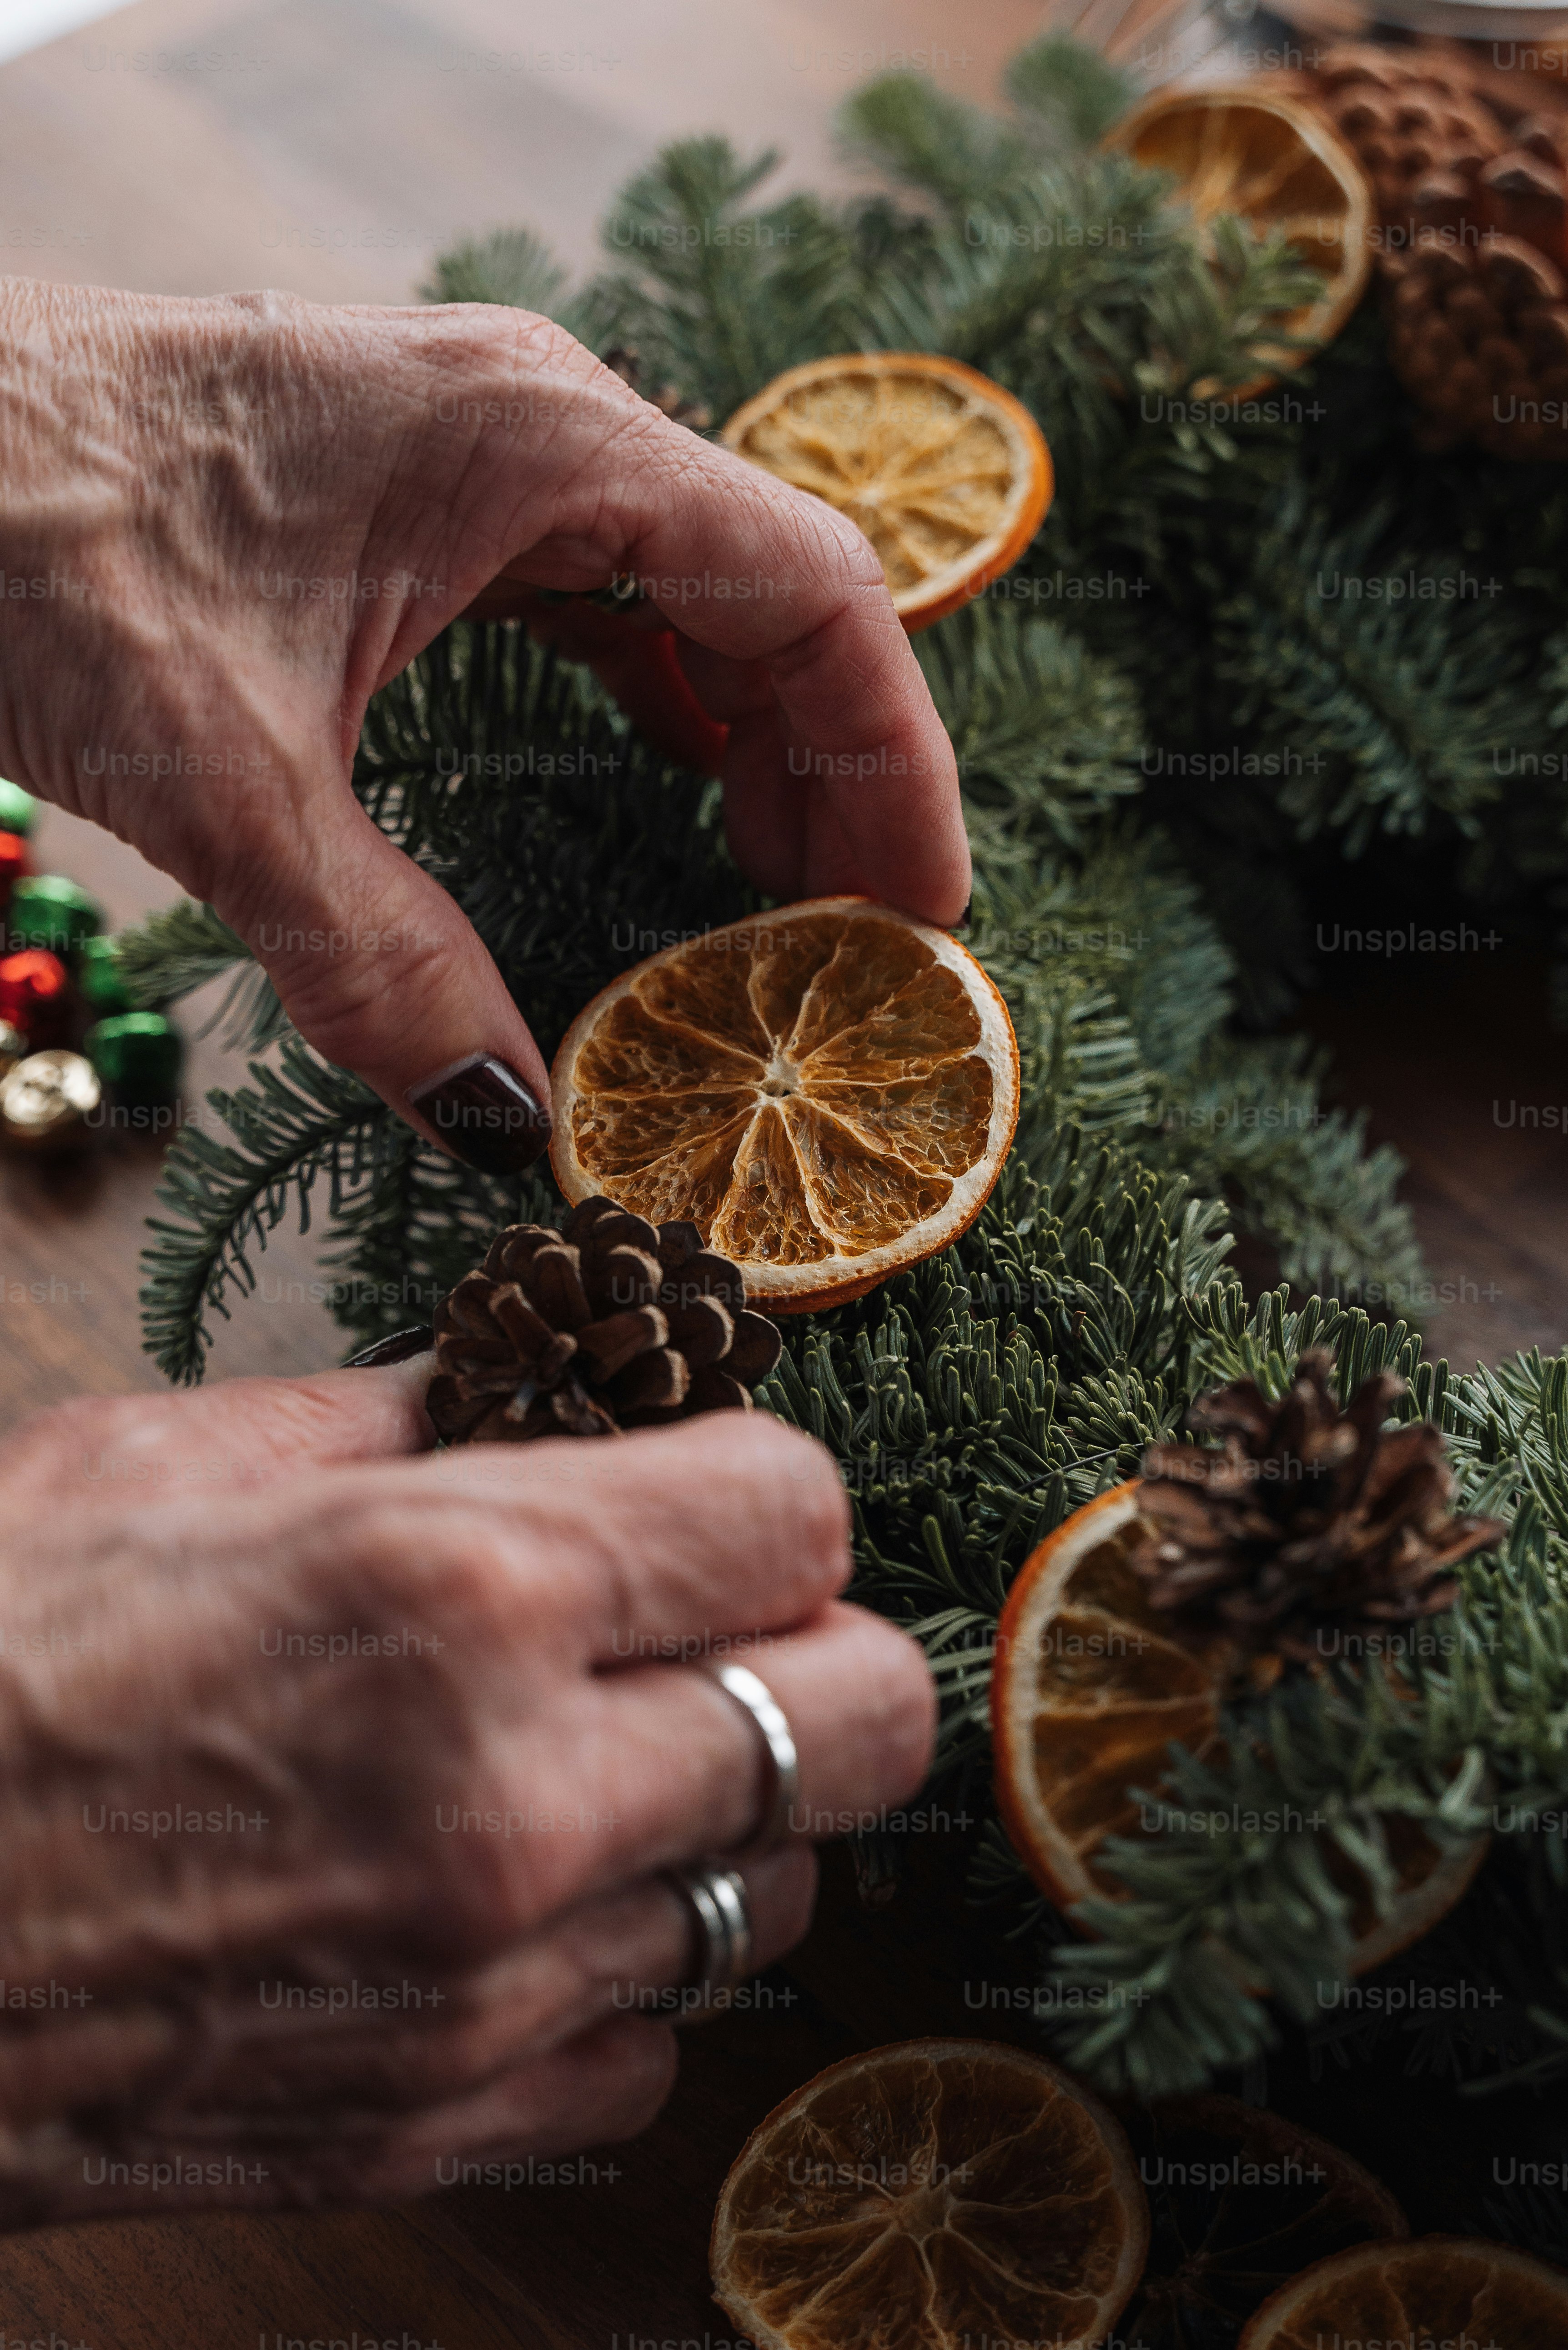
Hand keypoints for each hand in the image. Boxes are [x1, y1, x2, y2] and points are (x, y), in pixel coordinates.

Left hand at [0, 280, 968, 1170]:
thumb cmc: (19, 530)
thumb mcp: (223, 775)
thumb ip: (380, 959)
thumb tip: (513, 1121)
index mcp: (541, 439)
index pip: (810, 590)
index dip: (895, 757)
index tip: (922, 910)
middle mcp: (532, 421)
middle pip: (767, 591)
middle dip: (832, 765)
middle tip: (855, 935)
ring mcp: (469, 448)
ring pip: (679, 592)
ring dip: (744, 735)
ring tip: (774, 883)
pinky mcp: (405, 495)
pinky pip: (586, 596)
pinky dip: (646, 701)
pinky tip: (655, 788)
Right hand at [0, 1368, 932, 2221]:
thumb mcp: (149, 1464)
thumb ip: (390, 1417)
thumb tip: (523, 1389)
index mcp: (454, 1590)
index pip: (796, 1515)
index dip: (755, 1483)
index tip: (693, 1488)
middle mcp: (513, 1801)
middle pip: (864, 1719)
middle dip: (808, 1647)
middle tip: (697, 1623)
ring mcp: (487, 1989)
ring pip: (782, 1888)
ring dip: (718, 1810)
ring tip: (590, 1758)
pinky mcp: (437, 2125)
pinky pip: (656, 2041)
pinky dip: (621, 1968)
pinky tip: (511, 1902)